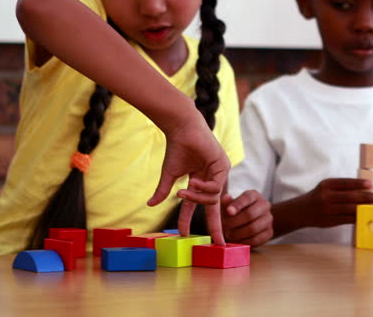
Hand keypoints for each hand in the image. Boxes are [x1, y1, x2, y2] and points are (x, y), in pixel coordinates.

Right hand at [147, 112, 229, 245]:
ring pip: (212, 198)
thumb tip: (149, 205)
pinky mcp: (223, 166)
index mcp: (200, 182)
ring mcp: (220, 173)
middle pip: (214, 207)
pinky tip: (194, 182)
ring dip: (197, 199)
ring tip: (184, 192)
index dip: (190, 220)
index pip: (197, 206)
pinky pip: (216, 187)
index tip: (186, 236)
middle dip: (217, 226)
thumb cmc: (177, 148)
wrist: (182, 129)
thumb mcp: (169, 175)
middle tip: (218, 243)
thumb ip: (163, 191)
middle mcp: (213, 179)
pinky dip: (204, 189)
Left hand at [221, 190, 273, 246]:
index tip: (228, 211)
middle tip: (225, 227)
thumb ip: (227, 202)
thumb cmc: (236, 212)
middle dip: (234, 222)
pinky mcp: (269, 232)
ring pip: (253, 228)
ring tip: (229, 234)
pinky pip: (256, 239)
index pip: (248, 197)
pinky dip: (244, 241)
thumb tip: (226, 198)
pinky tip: (237, 241)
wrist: (249, 222)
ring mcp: (269, 219)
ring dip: (238, 234)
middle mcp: (264, 205)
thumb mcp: (230, 205)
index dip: (238, 204)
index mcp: (254, 195)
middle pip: (250, 214)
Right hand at [300, 178, 372, 227]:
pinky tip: (365, 215)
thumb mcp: (325, 187)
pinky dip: (357, 217)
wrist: (300, 211)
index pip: (346, 183)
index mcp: (326, 185)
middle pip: (350, 197)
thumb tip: (362, 189)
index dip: (359, 184)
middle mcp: (326, 197)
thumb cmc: (317, 197)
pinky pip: (346, 219)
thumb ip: (340, 187)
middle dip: (366, 197)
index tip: (371, 185)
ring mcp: (328, 210)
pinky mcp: (329, 221)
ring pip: (349, 209)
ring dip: (364, 207)